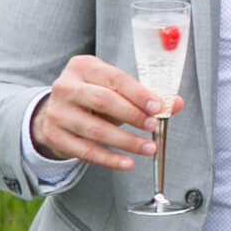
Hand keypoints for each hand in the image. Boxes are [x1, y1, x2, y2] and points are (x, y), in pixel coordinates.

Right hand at [29, 55, 176, 171]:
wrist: (55, 112)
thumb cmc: (92, 97)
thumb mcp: (115, 89)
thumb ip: (145, 95)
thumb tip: (176, 104)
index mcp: (83, 67)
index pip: (115, 78)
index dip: (138, 94)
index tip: (158, 107)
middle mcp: (66, 87)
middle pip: (103, 101)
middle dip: (132, 115)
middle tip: (153, 126)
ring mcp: (58, 112)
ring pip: (95, 129)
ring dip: (126, 141)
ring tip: (148, 148)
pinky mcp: (55, 136)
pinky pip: (86, 151)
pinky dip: (109, 159)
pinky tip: (127, 163)